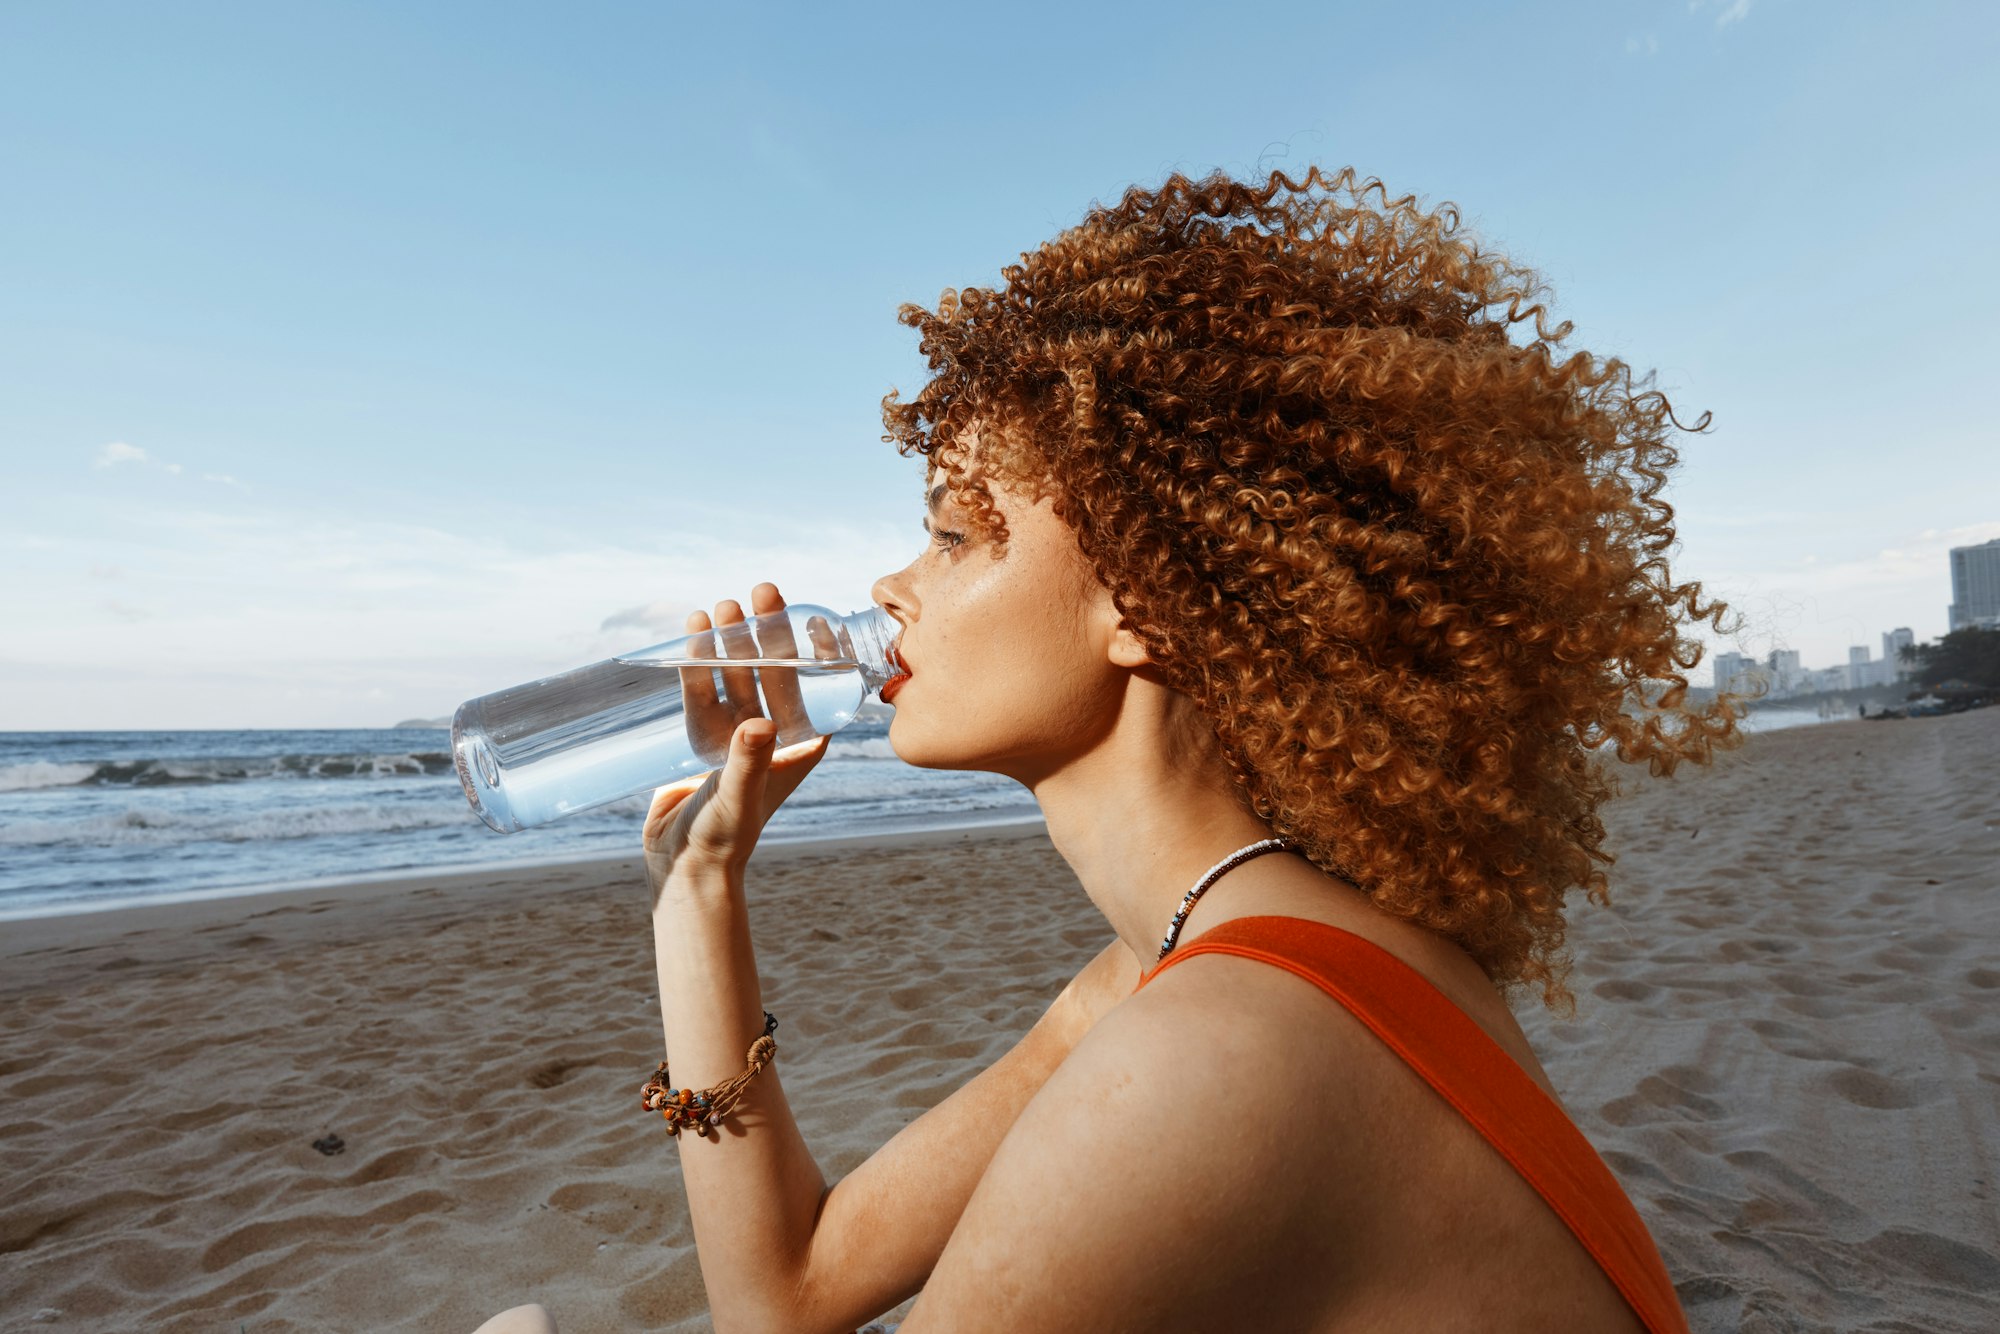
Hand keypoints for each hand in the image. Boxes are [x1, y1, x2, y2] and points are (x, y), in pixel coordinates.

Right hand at [643, 583, 831, 890]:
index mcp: (800, 745)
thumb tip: (758, 723)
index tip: (813, 615)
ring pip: (736, 676)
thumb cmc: (724, 838)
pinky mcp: (703, 737)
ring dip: (729, 643)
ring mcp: (737, 733)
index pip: (817, 688)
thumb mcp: (739, 797)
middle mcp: (773, 734)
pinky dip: (698, 664)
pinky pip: (703, 691)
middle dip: (766, 634)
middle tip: (759, 594)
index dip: (816, 651)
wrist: (683, 865)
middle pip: (773, 672)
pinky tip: (693, 634)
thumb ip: (748, 761)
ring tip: (719, 609)